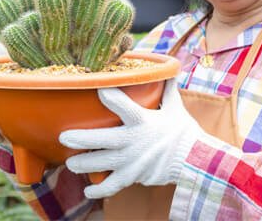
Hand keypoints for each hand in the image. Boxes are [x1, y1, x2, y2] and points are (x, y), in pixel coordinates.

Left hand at [59, 79, 203, 198]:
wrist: (197, 161)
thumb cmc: (183, 131)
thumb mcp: (175, 107)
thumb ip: (167, 90)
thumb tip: (168, 71)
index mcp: (144, 121)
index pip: (125, 107)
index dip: (110, 97)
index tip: (97, 89)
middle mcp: (135, 141)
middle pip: (105, 140)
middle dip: (82, 139)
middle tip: (64, 137)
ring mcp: (134, 162)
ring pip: (104, 164)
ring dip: (84, 164)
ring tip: (69, 164)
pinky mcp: (135, 176)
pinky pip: (114, 185)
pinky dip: (100, 189)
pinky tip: (88, 190)